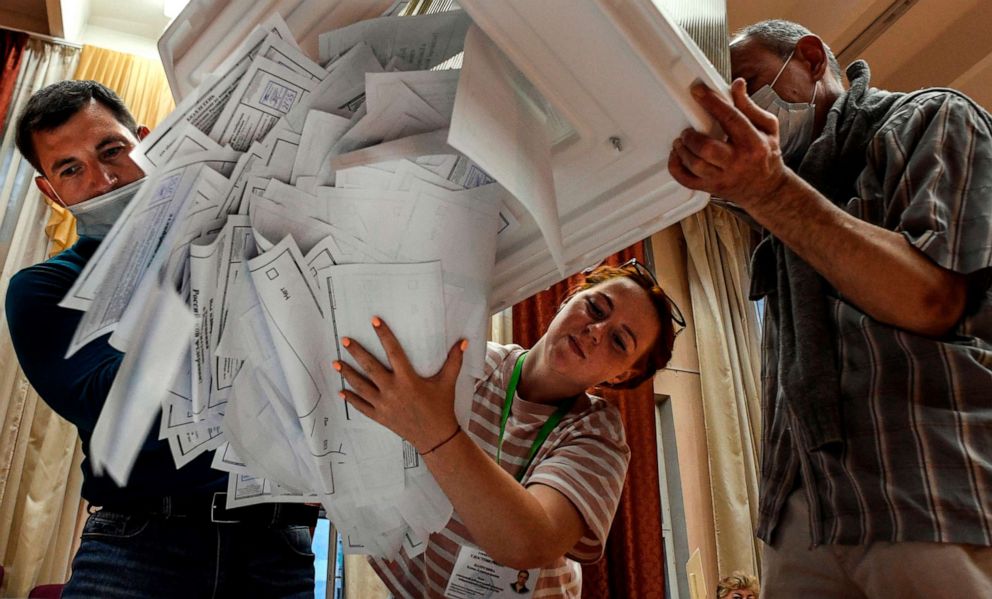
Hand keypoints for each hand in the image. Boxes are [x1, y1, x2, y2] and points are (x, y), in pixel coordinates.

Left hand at [334, 316, 464, 452]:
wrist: (436, 437)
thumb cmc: (441, 407)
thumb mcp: (448, 383)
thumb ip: (454, 361)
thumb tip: (463, 341)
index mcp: (408, 379)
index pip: (393, 352)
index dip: (384, 335)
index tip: (374, 321)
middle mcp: (392, 390)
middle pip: (369, 367)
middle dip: (356, 353)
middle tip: (344, 340)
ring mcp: (384, 405)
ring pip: (360, 386)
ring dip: (347, 374)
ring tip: (335, 363)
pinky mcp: (380, 417)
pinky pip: (361, 406)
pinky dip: (350, 399)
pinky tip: (341, 391)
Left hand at [668, 78, 793, 213]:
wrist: (766, 189)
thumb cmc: (766, 154)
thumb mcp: (766, 127)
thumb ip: (749, 106)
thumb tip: (737, 85)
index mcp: (754, 143)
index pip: (730, 119)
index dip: (712, 103)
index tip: (697, 91)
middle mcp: (737, 162)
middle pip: (707, 148)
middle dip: (692, 136)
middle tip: (688, 130)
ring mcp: (723, 178)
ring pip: (695, 165)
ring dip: (683, 150)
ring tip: (682, 141)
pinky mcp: (711, 188)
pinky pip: (687, 181)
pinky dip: (676, 167)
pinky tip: (677, 156)